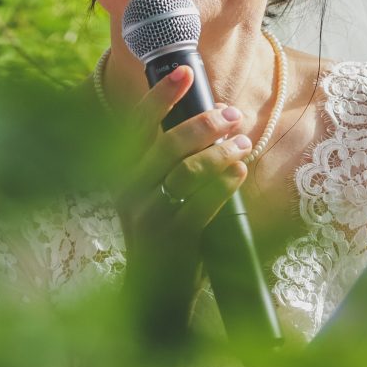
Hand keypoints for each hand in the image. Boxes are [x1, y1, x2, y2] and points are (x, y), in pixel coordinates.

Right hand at [116, 65, 248, 255]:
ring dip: (219, 152)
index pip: (136, 124)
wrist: (153, 294)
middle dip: (204, 123)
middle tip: (233, 115)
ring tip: (243, 144)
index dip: (160, 96)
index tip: (185, 72)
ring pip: (186, 172)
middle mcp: (129, 190)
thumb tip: (210, 117)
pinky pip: (201, 204)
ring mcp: (148, 215)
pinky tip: (238, 171)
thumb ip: (169, 160)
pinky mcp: (171, 238)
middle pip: (166, 144)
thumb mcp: (152, 193)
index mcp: (123, 172)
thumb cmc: (162, 233)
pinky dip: (224, 184)